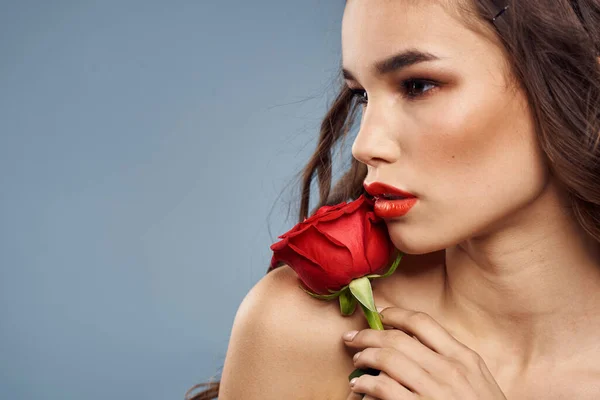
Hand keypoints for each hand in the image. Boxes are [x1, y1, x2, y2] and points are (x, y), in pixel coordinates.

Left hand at [343, 307, 506, 399]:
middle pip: (397, 338)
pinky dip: (366, 383)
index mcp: (464, 358)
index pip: (422, 322)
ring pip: (386, 359)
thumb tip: (414, 340)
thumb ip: (452, 358)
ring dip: (364, 357)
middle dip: (369, 334)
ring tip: (357, 361)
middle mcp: (449, 370)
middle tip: (354, 337)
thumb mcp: (478, 380)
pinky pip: (383, 388)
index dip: (395, 314)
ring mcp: (434, 391)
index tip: (379, 313)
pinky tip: (360, 385)